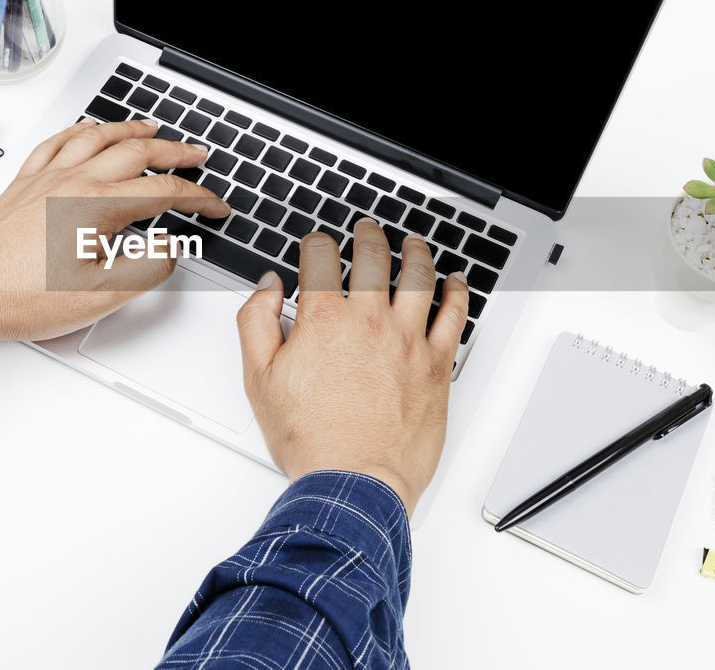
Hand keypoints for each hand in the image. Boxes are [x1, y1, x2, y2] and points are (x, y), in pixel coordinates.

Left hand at [0, 118, 229, 367]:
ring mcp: (45, 179)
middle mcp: (72, 183)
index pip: (164, 192)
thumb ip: (146, 267)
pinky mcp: (22, 184)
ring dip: (130, 130)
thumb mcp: (101, 296)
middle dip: (175, 151)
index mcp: (97, 207)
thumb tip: (170, 246)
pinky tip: (86, 129)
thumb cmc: (21, 297)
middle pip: (136, 153)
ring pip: (97, 137)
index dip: (199, 198)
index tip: (214, 207)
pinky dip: (79, 130)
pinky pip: (56, 142)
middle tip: (197, 154)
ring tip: (151, 128)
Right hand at [235, 220, 469, 514]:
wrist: (355, 483)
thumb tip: (267, 289)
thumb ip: (256, 323)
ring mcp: (407, 341)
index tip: (316, 246)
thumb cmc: (312, 441)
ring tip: (412, 245)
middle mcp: (369, 322)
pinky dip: (458, 292)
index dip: (315, 244)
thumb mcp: (260, 380)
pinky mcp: (436, 364)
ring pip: (419, 277)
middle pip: (373, 257)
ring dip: (414, 253)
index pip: (320, 258)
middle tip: (366, 231)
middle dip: (367, 236)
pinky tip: (456, 282)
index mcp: (324, 321)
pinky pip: (455, 315)